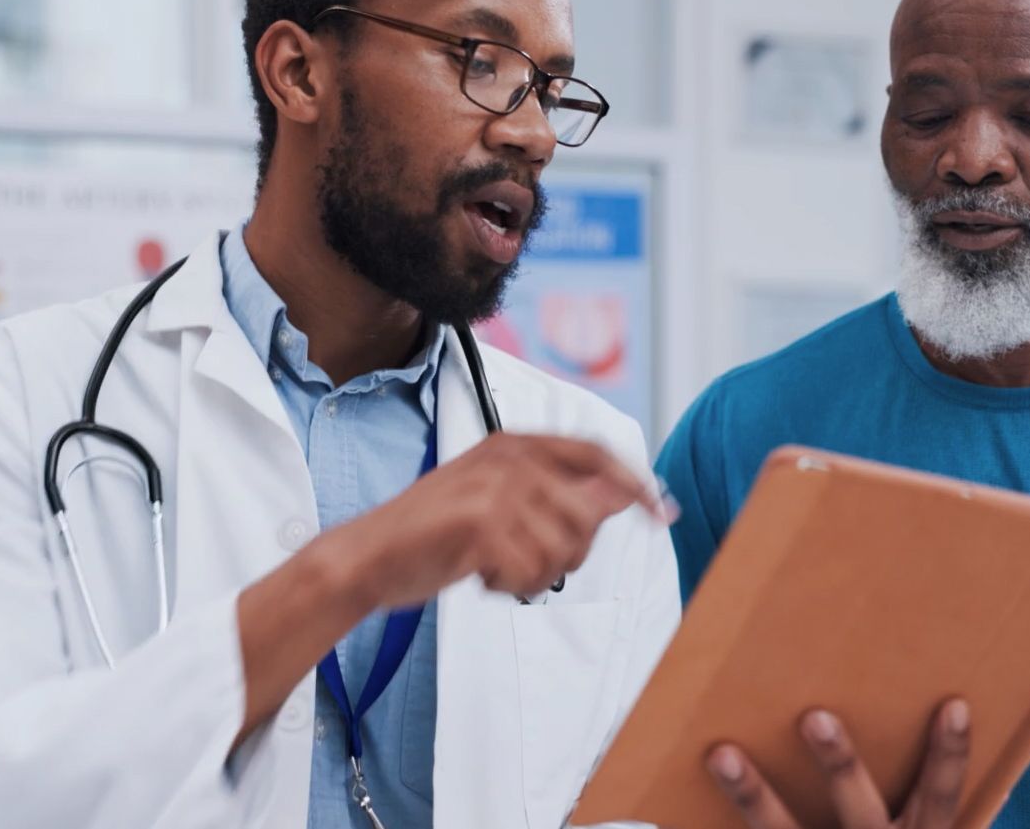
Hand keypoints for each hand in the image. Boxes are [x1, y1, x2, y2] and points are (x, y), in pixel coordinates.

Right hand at [344, 432, 667, 605]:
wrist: (368, 557)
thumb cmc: (437, 535)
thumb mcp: (504, 503)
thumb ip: (563, 495)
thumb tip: (630, 496)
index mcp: (517, 444)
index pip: (597, 454)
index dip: (634, 484)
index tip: (661, 513)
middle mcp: (510, 456)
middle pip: (588, 515)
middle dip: (569, 554)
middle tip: (527, 564)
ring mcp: (495, 487)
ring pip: (564, 548)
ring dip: (536, 574)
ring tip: (498, 568)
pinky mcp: (480, 523)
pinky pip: (531, 571)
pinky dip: (511, 586)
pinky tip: (482, 576)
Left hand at [706, 700, 970, 828]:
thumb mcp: (912, 828)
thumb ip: (910, 795)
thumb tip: (917, 706)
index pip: (940, 796)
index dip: (949, 754)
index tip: (953, 706)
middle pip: (859, 808)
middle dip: (838, 764)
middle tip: (813, 717)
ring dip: (753, 795)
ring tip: (722, 754)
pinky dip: (721, 822)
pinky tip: (675, 810)